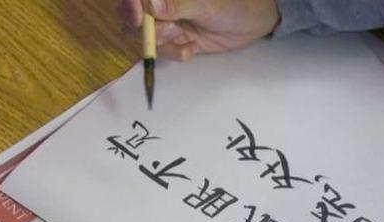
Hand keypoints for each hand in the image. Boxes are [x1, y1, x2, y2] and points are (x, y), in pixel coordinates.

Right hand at [116, 0, 279, 60]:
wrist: (253, 22)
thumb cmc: (234, 3)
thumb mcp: (206, 3)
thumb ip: (177, 4)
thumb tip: (151, 4)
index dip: (130, 6)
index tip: (139, 18)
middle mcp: (160, 4)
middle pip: (132, 18)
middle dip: (147, 31)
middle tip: (170, 32)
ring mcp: (165, 22)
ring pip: (145, 38)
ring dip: (163, 43)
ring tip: (186, 40)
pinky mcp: (174, 39)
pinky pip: (162, 51)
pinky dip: (174, 53)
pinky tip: (192, 48)